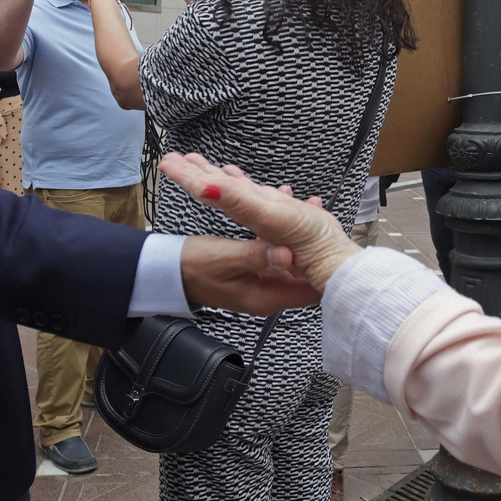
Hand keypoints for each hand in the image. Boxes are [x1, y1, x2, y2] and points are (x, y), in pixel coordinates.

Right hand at [160, 153, 360, 292]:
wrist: (168, 273)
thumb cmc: (193, 269)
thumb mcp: (225, 258)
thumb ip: (256, 255)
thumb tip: (286, 253)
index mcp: (266, 295)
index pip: (310, 290)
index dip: (324, 269)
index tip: (332, 242)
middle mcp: (268, 292)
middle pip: (304, 272)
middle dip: (313, 244)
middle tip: (320, 212)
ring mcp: (262, 282)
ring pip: (291, 258)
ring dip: (298, 233)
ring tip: (309, 204)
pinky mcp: (254, 269)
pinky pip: (277, 251)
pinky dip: (283, 231)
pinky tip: (285, 204)